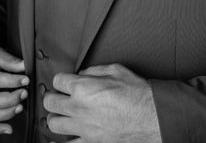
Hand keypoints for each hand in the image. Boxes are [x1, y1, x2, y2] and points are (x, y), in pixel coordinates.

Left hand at [43, 64, 161, 142]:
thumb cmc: (139, 95)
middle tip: (60, 97)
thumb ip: (93, 71)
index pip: (57, 80)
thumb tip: (82, 74)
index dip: (61, 80)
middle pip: (50, 102)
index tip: (65, 82)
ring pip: (53, 124)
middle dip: (53, 97)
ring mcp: (84, 128)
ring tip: (63, 115)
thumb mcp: (116, 70)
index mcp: (83, 88)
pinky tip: (64, 136)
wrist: (155, 118)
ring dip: (56, 117)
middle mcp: (79, 108)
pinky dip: (63, 141)